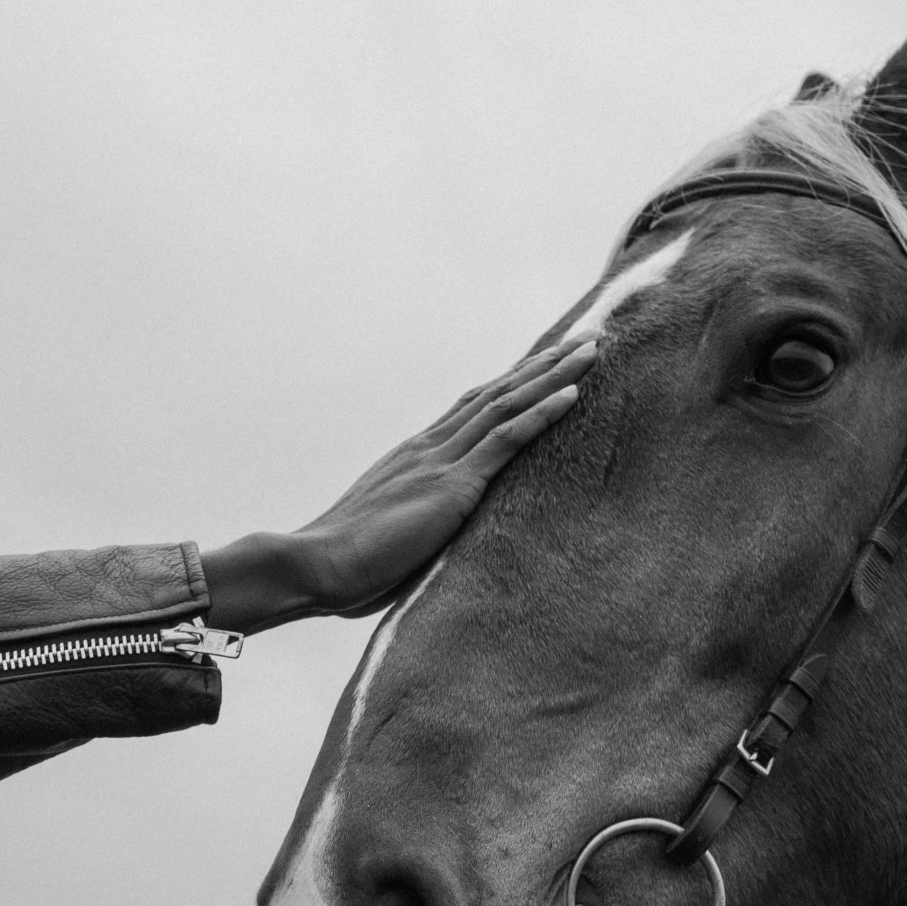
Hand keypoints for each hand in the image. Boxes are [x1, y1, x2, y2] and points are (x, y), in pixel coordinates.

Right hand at [203, 339, 594, 629]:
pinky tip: (573, 392)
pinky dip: (541, 412)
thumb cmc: (344, 567)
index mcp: (415, 458)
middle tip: (584, 338)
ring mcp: (440, 462)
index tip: (545, 363)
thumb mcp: (390, 537)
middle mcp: (429, 448)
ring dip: (553, 373)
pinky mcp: (452, 486)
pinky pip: (505, 439)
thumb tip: (435, 542)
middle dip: (542, 364)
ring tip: (591, 348)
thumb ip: (418, 527)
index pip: (473, 409)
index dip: (512, 384)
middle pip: (496, 392)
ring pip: (507, 403)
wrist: (314, 566)